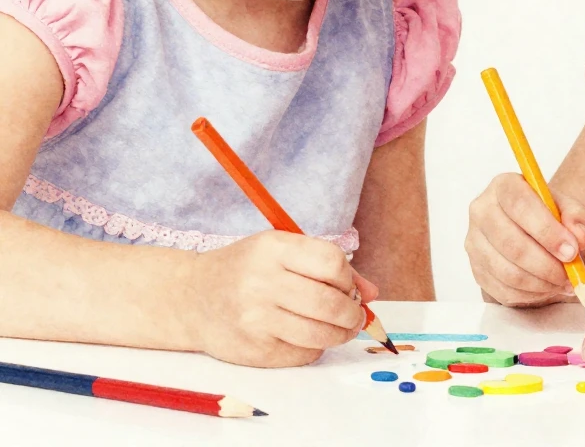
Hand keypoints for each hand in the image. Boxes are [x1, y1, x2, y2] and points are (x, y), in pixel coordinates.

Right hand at [182, 231, 368, 366]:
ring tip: (340, 328)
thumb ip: (327, 266)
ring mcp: (256, 318)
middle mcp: (263, 282)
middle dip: (352, 313)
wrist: (192, 297)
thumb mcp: (282, 250)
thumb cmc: (246, 268)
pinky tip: (309, 337)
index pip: (332, 263)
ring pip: (320, 334)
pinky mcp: (253, 350)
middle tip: (355, 315)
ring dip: (340, 334)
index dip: (348, 278)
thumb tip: (373, 292)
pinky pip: (302, 354)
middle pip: (330, 303)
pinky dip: (315, 348)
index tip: (348, 286)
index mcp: (274, 248)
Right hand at [465, 173, 584, 306]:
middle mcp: (482, 210)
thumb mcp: (565, 208)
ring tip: (563, 283)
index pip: (520, 205)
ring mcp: (474, 241)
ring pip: (508, 272)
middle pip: (512, 243)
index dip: (546, 230)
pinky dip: (531, 295)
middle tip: (570, 275)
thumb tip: (579, 238)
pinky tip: (546, 288)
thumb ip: (576, 217)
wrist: (528, 232)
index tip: (571, 251)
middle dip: (547, 265)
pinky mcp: (476, 269)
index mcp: (504, 185)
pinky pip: (504, 290)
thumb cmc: (545, 216)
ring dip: (541, 283)